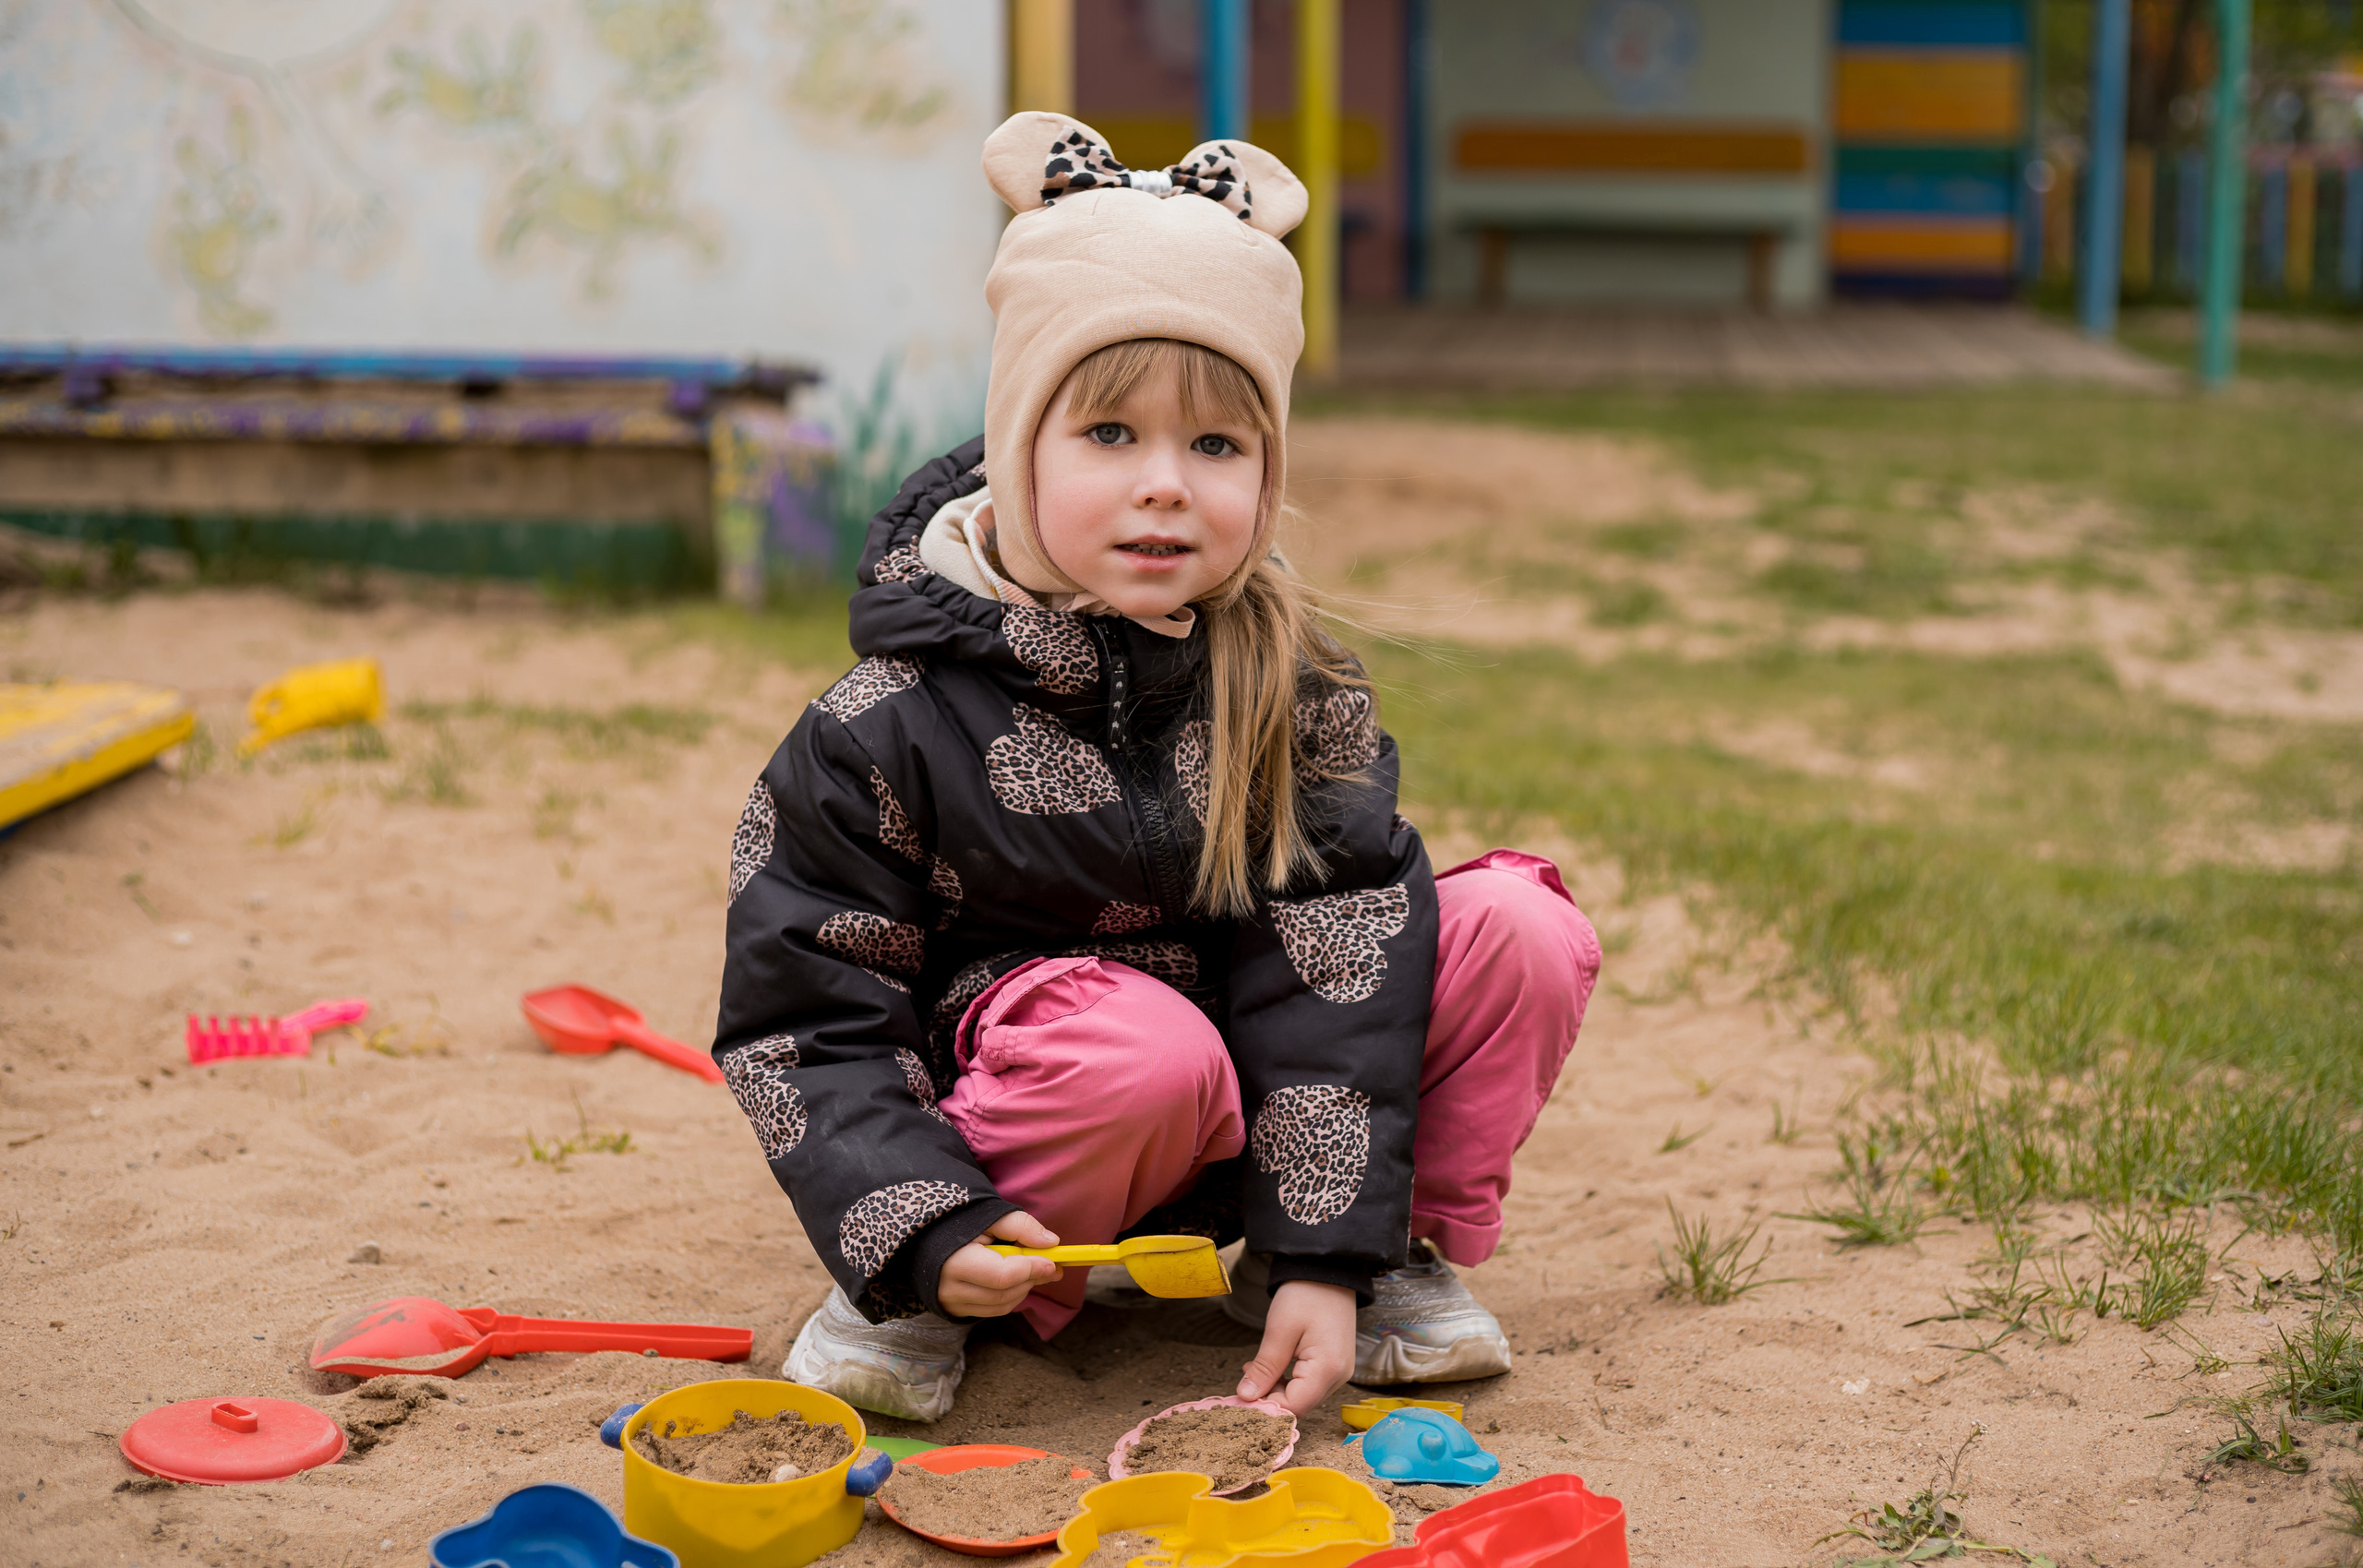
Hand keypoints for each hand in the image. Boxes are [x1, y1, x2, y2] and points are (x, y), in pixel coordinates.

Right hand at [936, 1210, 1060, 1319]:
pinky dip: (1010, 1297)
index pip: (1003, 1276)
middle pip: (1005, 1293)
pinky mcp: (956, 1311)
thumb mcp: (988, 1215)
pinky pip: (992, 1310)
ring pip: (1002, 1306)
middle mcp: (951, 1289)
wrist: (924, 1238)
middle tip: (1050, 1265)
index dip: (1031, 1269)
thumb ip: (1020, 1226)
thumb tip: (1051, 1242)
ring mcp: (952, 1304)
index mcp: (956, 1262)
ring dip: (1023, 1289)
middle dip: (1032, 1279)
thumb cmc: (957, 1223)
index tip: (1052, 1261)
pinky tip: (1013, 1279)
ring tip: (1030, 1269)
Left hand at [1237, 1279, 1356, 1416]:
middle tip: (1245, 1378)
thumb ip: (1265, 1368)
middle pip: (1300, 1404)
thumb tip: (1247, 1396)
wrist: (1328, 1270)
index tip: (1241, 1397)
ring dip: (1276, 1388)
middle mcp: (1338, 1376)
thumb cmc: (1306, 1295)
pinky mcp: (1334, 1365)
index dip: (1266, 1407)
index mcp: (1328, 1369)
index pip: (1294, 1406)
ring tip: (1254, 1367)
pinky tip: (1271, 1365)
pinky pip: (1308, 1383)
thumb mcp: (1279, 1330)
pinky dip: (1287, 1379)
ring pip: (1303, 1396)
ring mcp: (1339, 1371)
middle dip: (1269, 1396)